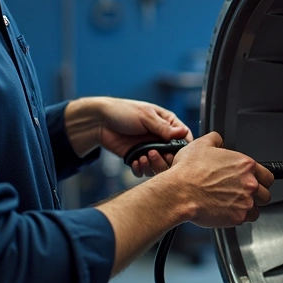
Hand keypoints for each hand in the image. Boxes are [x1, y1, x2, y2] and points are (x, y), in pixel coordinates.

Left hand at [66, 97, 192, 175]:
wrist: (99, 121)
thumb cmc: (123, 111)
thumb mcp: (146, 116)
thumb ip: (164, 127)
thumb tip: (184, 132)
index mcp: (166, 124)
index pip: (183, 138)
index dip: (183, 148)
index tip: (176, 153)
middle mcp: (160, 139)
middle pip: (173, 157)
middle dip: (165, 159)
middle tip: (153, 154)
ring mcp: (149, 149)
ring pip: (159, 166)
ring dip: (152, 165)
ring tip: (142, 157)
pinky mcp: (137, 158)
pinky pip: (144, 170)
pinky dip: (140, 169)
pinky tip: (134, 161)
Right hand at [163, 132, 273, 227]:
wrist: (178, 193)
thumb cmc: (188, 172)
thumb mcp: (202, 144)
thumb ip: (216, 140)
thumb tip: (219, 141)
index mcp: (245, 165)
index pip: (267, 176)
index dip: (261, 179)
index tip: (256, 182)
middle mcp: (249, 183)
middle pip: (265, 194)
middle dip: (256, 195)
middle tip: (243, 194)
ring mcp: (245, 201)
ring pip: (257, 208)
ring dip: (248, 207)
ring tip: (234, 204)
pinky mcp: (237, 217)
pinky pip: (246, 219)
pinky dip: (239, 217)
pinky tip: (228, 211)